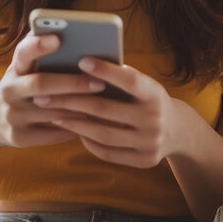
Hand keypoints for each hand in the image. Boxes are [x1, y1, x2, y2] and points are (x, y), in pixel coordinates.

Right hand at [0, 34, 108, 148]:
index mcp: (14, 69)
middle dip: (72, 83)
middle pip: (41, 84)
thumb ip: (39, 52)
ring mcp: (12, 115)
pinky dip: (72, 128)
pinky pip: (51, 134)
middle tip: (100, 83)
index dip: (38, 46)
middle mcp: (8, 91)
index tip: (58, 38)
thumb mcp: (23, 69)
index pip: (23, 53)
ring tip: (103, 104)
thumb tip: (68, 29)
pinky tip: (91, 123)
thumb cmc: (20, 87)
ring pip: (51, 112)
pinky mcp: (18, 137)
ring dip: (78, 108)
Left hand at [37, 57, 190, 167]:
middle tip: (44, 94)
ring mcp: (149, 143)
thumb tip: (82, 64)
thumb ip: (121, 78)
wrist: (178, 131)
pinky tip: (72, 130)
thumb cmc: (149, 100)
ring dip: (74, 123)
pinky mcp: (143, 161)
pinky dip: (87, 140)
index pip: (128, 80)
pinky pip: (107, 152)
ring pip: (102, 133)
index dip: (105, 71)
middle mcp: (154, 119)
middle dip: (71, 101)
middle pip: (105, 109)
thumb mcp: (145, 85)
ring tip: (52, 114)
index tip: (81, 60)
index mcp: (155, 94)